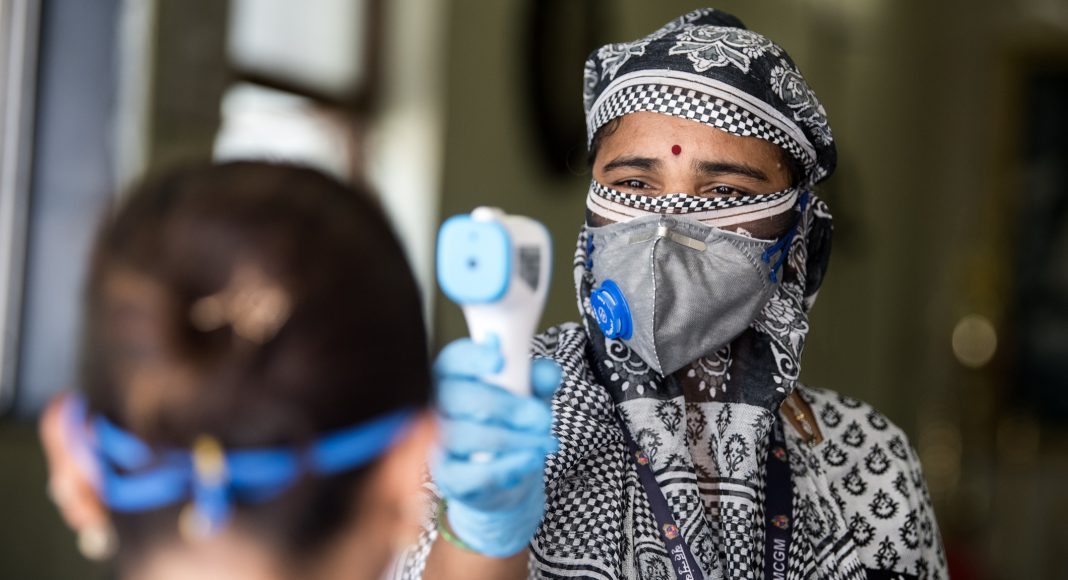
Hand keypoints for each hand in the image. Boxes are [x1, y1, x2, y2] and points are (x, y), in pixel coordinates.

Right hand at [432, 335, 560, 557]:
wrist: (509, 475)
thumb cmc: (513, 424)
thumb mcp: (531, 396)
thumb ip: (539, 381)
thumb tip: (549, 373)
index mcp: (454, 377)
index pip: (453, 360)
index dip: (473, 357)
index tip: (500, 359)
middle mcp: (437, 407)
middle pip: (458, 397)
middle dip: (506, 405)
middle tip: (542, 417)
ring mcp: (438, 444)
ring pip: (465, 436)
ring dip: (514, 439)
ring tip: (545, 443)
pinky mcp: (449, 478)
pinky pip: (471, 473)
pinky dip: (506, 467)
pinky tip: (530, 460)